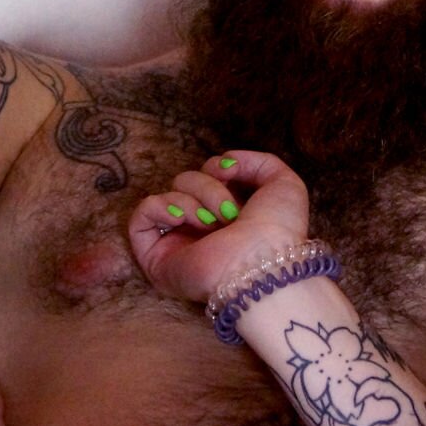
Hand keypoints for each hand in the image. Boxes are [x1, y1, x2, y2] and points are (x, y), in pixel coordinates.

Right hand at [128, 150, 308, 302]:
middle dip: (209, 187)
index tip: (232, 173)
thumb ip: (259, 162)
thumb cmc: (278, 229)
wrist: (260, 264)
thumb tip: (226, 161)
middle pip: (189, 180)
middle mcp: (201, 228)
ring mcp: (177, 242)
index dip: (217, 168)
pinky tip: (181, 219)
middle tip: (229, 213)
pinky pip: (142, 215)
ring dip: (193, 200)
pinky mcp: (155, 256)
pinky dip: (160, 207)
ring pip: (170, 193)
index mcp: (228, 214)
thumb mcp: (283, 183)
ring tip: (212, 225)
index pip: (207, 175)